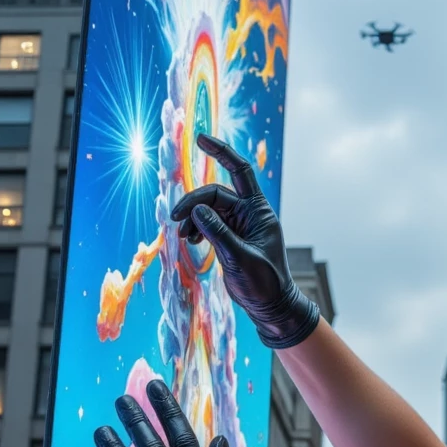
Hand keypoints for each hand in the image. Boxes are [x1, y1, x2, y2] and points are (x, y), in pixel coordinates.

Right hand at [170, 135, 318, 349]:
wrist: (271, 307)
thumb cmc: (265, 283)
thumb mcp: (240, 258)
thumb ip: (218, 234)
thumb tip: (196, 211)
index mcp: (259, 211)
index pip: (239, 172)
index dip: (222, 153)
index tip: (200, 139)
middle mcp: (248, 214)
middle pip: (214, 195)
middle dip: (193, 203)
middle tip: (176, 220)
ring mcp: (238, 226)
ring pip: (207, 211)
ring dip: (192, 220)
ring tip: (184, 237)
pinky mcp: (228, 239)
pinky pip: (206, 226)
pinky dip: (195, 230)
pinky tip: (189, 242)